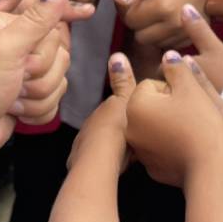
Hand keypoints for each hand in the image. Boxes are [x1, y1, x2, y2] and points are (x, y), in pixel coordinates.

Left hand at [0, 0, 75, 155]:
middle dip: (39, 79)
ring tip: (11, 101)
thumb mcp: (5, 48)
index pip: (54, 28)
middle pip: (60, 56)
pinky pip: (54, 100)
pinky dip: (37, 111)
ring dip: (37, 97)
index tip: (23, 64)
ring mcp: (21, 71)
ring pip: (59, 80)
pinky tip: (15, 113)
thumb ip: (37, 17)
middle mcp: (14, 43)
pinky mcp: (26, 95)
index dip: (43, 52)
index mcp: (5, 23)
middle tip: (13, 84)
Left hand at [68, 54, 135, 176]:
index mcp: (102, 110)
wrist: (100, 157)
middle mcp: (90, 125)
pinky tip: (118, 166)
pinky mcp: (81, 162)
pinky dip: (105, 162)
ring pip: (101, 144)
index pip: (115, 109)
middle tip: (138, 139)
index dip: (129, 113)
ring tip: (130, 154)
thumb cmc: (118, 128)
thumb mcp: (127, 100)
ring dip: (113, 148)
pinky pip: (96, 161)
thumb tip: (116, 55)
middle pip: (108, 126)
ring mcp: (83, 143)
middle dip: (120, 131)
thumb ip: (123, 81)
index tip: (141, 120)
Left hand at [111, 0, 222, 47]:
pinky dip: (163, 34)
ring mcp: (186, 33)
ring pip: (152, 42)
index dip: (125, 8)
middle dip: (136, 21)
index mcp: (162, 6)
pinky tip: (167, 16)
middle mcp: (175, 24)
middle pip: (139, 35)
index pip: (128, 20)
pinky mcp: (192, 36)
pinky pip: (167, 44)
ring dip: (149, 29)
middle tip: (143, 2)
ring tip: (157, 8)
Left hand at [124, 52, 222, 186]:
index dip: (173, 89)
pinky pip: (160, 148)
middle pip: (150, 106)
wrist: (209, 168)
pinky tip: (187, 148)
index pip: (150, 85)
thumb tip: (168, 56)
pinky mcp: (151, 166)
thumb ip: (176, 68)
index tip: (187, 100)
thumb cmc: (201, 124)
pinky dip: (170, 146)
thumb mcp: (191, 89)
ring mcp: (139, 150)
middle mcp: (130, 128)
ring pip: (155, 127)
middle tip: (190, 115)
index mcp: (135, 104)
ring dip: (168, 125)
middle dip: (168, 106)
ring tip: (190, 131)